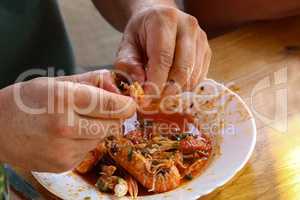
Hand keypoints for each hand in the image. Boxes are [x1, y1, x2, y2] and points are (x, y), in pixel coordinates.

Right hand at [0, 70, 135, 171]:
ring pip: (102, 137)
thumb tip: (117, 86)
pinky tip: (68, 134)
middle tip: (102, 108)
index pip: (112, 105)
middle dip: (113, 115)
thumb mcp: (57, 82)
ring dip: (98, 128)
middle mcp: (66, 127)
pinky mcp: (64, 164)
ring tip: (77, 120)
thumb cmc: (27, 101)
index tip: (130, 103)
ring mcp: (64, 149)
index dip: (127, 104)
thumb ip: (91, 81)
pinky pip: (89, 149)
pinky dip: (86, 140)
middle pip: (113, 124)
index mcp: (65, 99)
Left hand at [115, 6, 211, 97]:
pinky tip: (171, 88)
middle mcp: (188, 27)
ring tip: (160, 96)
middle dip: (167, 92)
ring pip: (192, 76)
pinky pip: (198, 78)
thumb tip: (139, 84)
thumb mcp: (127, 45)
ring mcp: (201, 39)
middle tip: (153, 103)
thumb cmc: (141, 33)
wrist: (158, 18)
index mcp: (165, 20)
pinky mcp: (207, 51)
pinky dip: (184, 88)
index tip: (145, 100)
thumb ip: (128, 64)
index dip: (155, 83)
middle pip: (182, 69)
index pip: (163, 58)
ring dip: (176, 92)